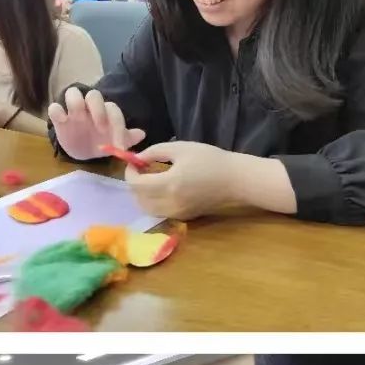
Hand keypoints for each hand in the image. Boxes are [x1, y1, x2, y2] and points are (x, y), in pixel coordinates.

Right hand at [48, 87, 144, 160]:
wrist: (83, 151)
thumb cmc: (101, 142)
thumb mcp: (115, 142)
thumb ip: (127, 138)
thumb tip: (142, 134)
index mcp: (106, 111)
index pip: (113, 110)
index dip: (118, 125)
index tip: (119, 146)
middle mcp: (90, 106)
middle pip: (93, 95)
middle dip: (98, 109)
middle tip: (100, 128)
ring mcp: (72, 110)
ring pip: (72, 93)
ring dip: (76, 104)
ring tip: (78, 120)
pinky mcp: (58, 116)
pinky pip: (54, 107)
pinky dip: (57, 111)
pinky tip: (62, 121)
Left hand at [125, 142, 240, 219]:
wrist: (236, 180)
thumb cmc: (210, 159)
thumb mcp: (180, 147)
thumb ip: (154, 152)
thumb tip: (137, 159)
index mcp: (169, 184)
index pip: (135, 184)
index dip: (129, 173)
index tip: (135, 163)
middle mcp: (171, 203)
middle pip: (138, 199)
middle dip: (134, 185)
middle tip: (141, 171)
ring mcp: (178, 213)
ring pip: (147, 209)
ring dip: (142, 196)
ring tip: (151, 181)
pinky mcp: (185, 217)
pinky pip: (160, 212)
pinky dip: (154, 203)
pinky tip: (164, 190)